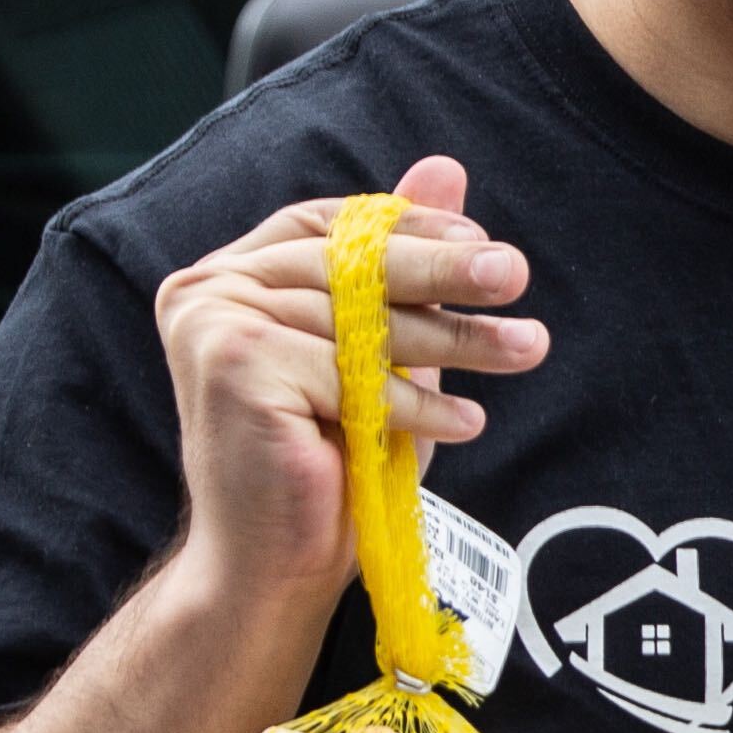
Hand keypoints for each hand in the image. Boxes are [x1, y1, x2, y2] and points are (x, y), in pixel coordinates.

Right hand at [148, 154, 547, 623]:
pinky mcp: (232, 363)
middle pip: (348, 261)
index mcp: (232, 272)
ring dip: (453, 341)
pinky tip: (465, 427)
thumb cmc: (331, 462)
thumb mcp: (383, 350)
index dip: (410, 225)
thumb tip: (449, 165)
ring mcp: (211, 321)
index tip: (485, 244)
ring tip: (524, 350)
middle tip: (517, 275)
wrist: (273, 568)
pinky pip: (346, 371)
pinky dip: (412, 404)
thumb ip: (403, 263)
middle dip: (444, 271)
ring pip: (358, 318)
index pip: (331, 223)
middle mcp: (208, 286)